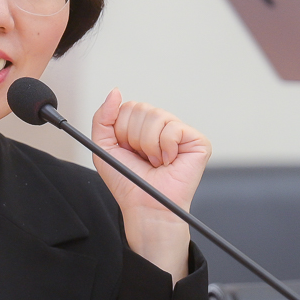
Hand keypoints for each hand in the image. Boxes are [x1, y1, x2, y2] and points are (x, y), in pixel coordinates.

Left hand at [90, 90, 210, 282]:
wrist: (145, 206)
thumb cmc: (128, 183)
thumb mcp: (103, 147)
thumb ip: (103, 118)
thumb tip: (115, 92)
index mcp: (142, 126)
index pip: (128, 107)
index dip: (121, 131)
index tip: (127, 150)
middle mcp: (162, 126)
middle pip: (141, 108)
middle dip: (134, 138)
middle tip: (142, 158)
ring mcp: (180, 132)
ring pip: (156, 116)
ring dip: (148, 145)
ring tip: (155, 162)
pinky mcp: (197, 141)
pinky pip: (173, 129)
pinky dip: (164, 148)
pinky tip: (168, 162)